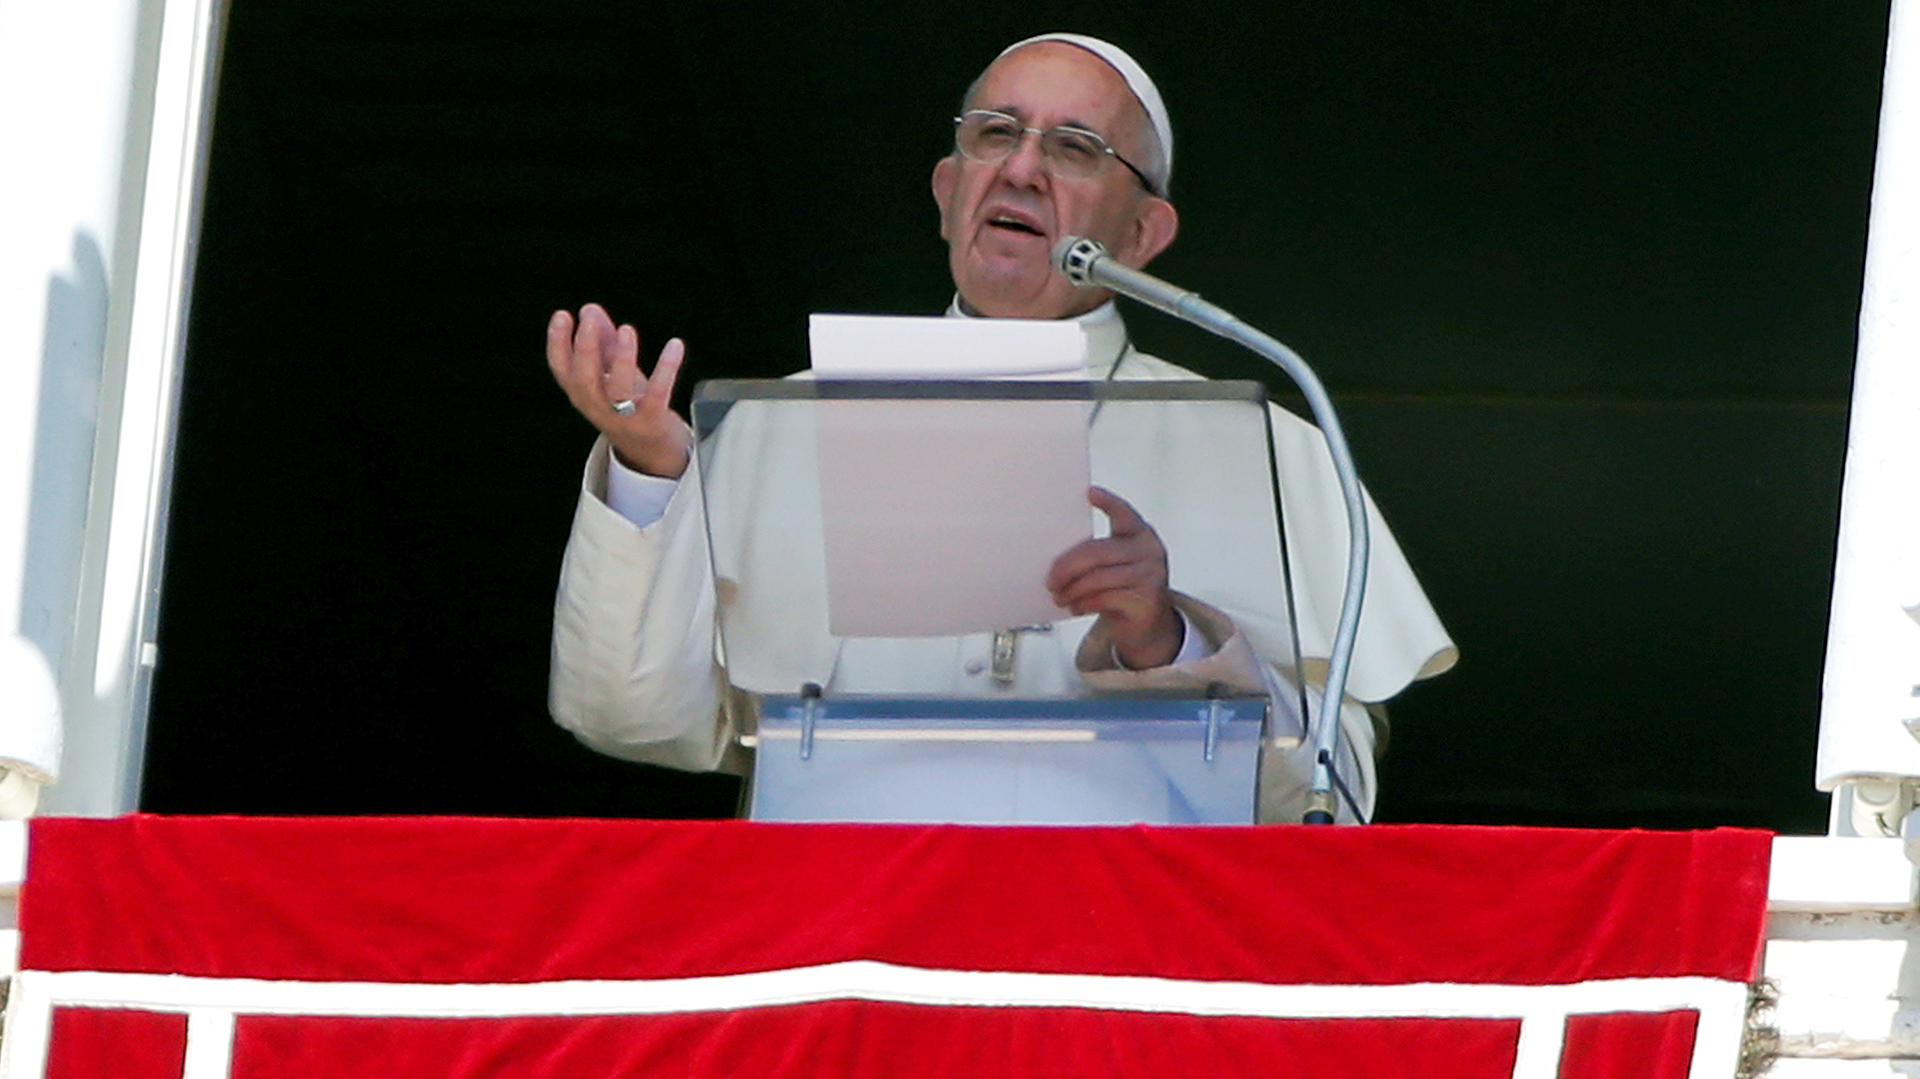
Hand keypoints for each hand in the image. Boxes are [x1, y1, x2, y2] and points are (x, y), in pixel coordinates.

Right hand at [546, 303, 691, 477]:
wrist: (652, 451)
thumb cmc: (629, 405)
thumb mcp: (612, 373)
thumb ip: (602, 342)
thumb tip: (590, 309)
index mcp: (582, 394)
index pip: (561, 369)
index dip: (557, 343)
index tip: (562, 315)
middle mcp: (598, 408)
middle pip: (584, 380)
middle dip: (585, 348)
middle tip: (589, 320)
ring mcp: (624, 418)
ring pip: (617, 391)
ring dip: (622, 358)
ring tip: (627, 330)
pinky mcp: (652, 421)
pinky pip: (658, 395)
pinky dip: (666, 369)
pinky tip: (675, 345)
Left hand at [1046, 486, 1182, 668]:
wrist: (1148, 627)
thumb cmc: (1124, 590)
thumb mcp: (1116, 565)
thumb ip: (1096, 554)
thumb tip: (1056, 557)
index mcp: (1140, 534)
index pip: (1124, 513)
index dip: (1108, 502)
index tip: (1090, 493)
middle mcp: (1149, 551)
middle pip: (1098, 551)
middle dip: (1067, 566)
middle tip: (1050, 579)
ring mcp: (1150, 575)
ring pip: (1098, 578)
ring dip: (1072, 589)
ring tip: (1059, 596)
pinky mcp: (1146, 600)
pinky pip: (1104, 598)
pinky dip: (1083, 603)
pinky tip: (1075, 606)